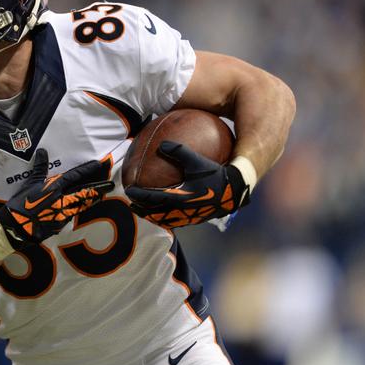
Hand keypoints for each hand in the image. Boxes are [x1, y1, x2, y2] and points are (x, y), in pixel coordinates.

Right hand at [0, 149, 113, 248]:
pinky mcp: (60, 224)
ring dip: (91, 200)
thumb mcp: (29, 183)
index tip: (97, 165)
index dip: (86, 170)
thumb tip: (42, 151)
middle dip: (98, 188)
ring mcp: (62, 213)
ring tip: (101, 195)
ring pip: (81, 205)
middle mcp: (61, 199)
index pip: (74, 176)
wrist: (16, 226)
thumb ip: (39, 168)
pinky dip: (78, 210)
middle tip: (110, 185)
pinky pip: (72, 215)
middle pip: (84, 192)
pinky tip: (82, 208)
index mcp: (54, 187)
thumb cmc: (21, 203)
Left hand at [125, 141, 249, 228]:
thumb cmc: (217, 175)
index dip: (138, 195)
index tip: (128, 189)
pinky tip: (166, 210)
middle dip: (141, 209)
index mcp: (178, 198)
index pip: (151, 198)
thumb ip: (179, 151)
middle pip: (155, 213)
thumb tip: (162, 144)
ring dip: (152, 215)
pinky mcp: (196, 219)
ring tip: (144, 210)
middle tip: (131, 203)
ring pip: (165, 220)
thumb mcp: (197, 161)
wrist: (236, 192)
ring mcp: (188, 217)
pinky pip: (176, 220)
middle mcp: (181, 211)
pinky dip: (166, 217)